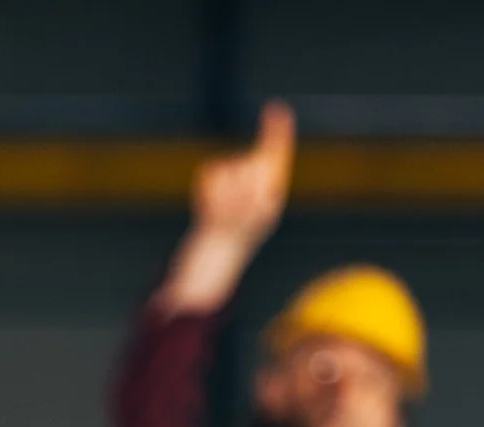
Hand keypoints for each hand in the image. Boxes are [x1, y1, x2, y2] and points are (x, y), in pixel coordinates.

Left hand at [157, 101, 295, 314]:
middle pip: (253, 160)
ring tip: (220, 209)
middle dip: (242, 168)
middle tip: (230, 198)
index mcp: (272, 203)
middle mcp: (262, 207)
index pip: (278, 163)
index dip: (277, 134)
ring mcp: (238, 210)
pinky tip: (208, 211)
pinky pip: (211, 175)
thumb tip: (266, 145)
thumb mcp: (255, 205)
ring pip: (230, 168)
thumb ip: (260, 176)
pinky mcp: (215, 210)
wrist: (215, 262)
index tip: (277, 108)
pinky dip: (206, 188)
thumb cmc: (236, 231)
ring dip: (221, 182)